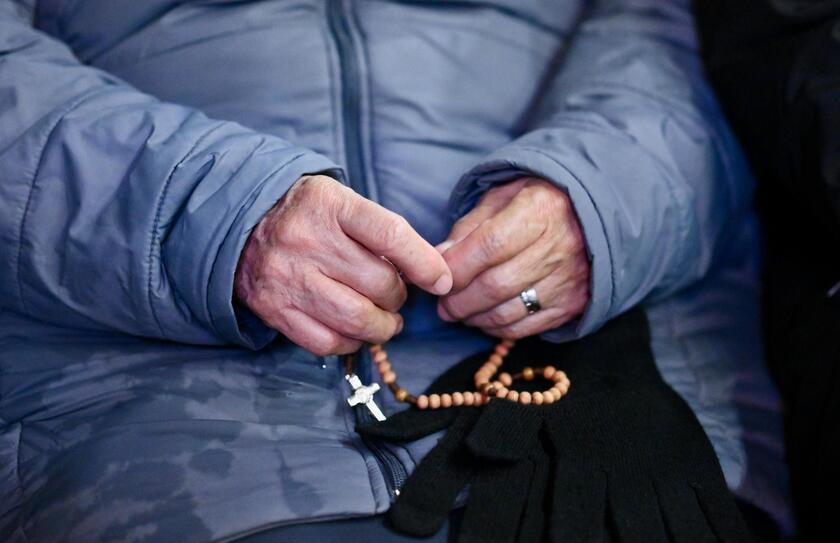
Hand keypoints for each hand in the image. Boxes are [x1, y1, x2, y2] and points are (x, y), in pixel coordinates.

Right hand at [235, 175, 451, 354]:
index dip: (425, 264)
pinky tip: (356, 331)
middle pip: (379, 284)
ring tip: (385, 320)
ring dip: (383, 327)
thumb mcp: (342, 202)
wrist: (239, 224)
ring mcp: (289, 277)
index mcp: (330, 205)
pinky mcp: (274, 309)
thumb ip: (383, 231)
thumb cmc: (308, 215)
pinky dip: (352, 342)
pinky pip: (327, 341)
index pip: (391, 236)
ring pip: (358, 319)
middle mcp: (307, 240)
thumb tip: (432, 272)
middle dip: (399, 297)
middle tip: (396, 295)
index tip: (441, 280)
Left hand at [437, 177, 589, 337]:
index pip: (489, 245)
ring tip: (459, 312)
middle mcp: (559, 246)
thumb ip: (470, 227)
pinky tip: (484, 319)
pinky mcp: (573, 304)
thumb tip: (440, 257)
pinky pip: (527, 327)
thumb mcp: (502, 197)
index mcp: (539, 211)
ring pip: (509, 311)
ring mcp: (569, 279)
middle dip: (459, 300)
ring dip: (474, 317)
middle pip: (496, 285)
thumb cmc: (536, 203)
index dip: (457, 266)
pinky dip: (498, 328)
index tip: (437, 276)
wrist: (592, 216)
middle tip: (442, 304)